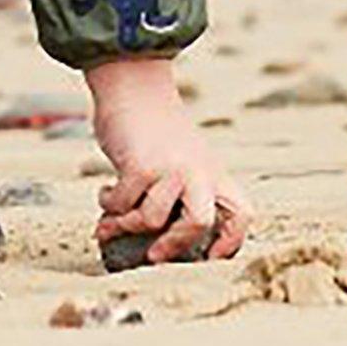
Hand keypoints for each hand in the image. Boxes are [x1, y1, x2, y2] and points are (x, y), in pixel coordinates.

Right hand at [87, 63, 253, 262]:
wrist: (134, 86)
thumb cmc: (154, 130)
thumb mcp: (183, 159)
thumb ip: (178, 196)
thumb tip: (148, 243)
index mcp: (214, 174)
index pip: (241, 214)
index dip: (231, 243)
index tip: (210, 259)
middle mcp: (198, 172)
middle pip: (200, 222)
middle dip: (172, 244)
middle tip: (152, 257)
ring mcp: (171, 168)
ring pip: (151, 218)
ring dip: (124, 223)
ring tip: (111, 219)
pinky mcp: (141, 165)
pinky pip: (122, 203)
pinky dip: (109, 203)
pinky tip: (105, 192)